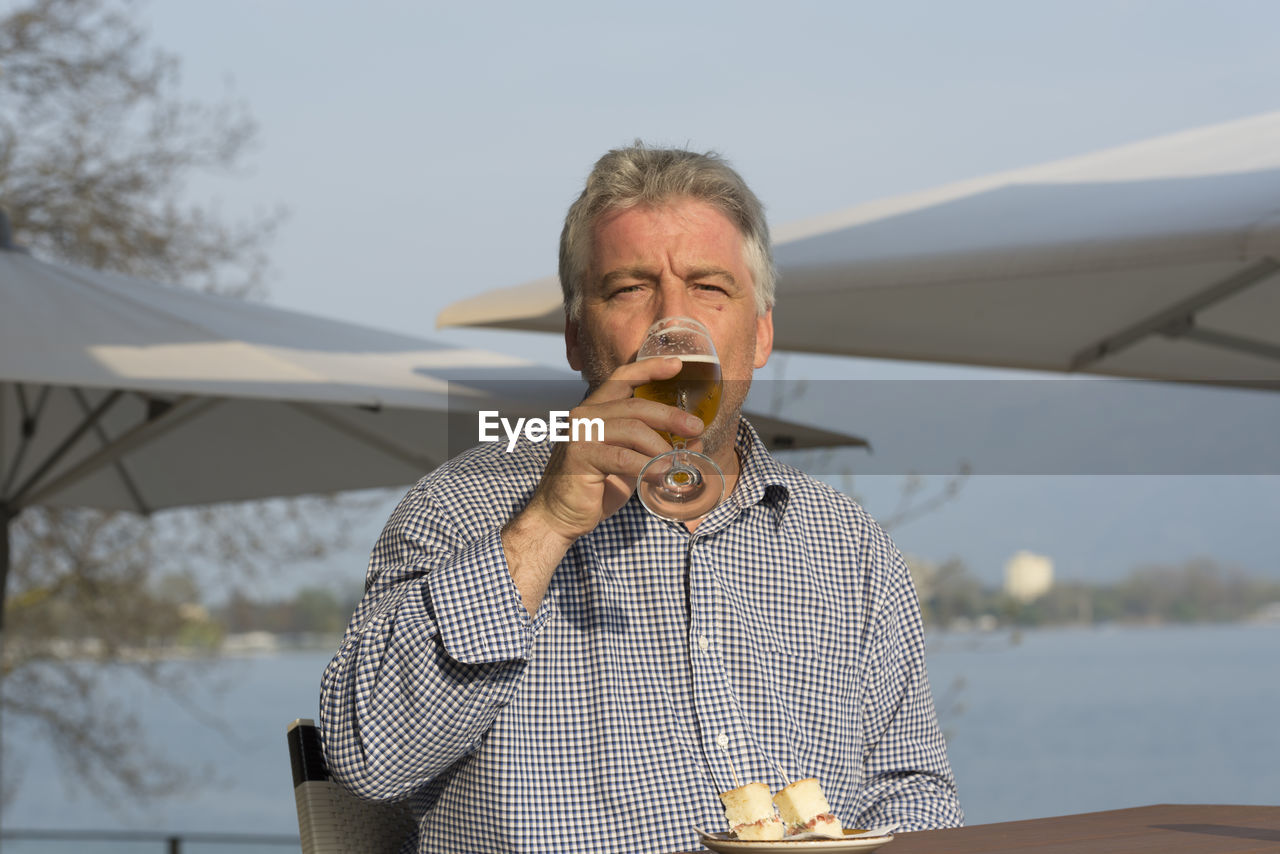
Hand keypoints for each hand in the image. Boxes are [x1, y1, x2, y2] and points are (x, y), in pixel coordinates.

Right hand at [528, 356, 705, 541]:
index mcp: (595, 410)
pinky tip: (662, 475)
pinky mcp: (580, 455)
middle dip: (670, 415)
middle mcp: (584, 414)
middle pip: (635, 405)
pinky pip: (623, 457)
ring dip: (661, 446)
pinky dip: (647, 466)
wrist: (558, 516)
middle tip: (695, 427)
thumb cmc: (594, 489)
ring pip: (632, 429)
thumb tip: (694, 440)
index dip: (650, 368)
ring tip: (678, 463)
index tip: (677, 364)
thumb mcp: (629, 462)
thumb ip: (653, 448)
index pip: (623, 378)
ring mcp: (580, 433)